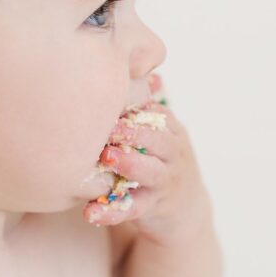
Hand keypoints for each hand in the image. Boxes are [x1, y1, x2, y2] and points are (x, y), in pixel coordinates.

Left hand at [83, 75, 210, 244]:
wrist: (184, 209)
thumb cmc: (160, 160)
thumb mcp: (159, 131)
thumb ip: (145, 104)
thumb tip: (139, 64)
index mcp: (170, 130)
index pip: (157, 113)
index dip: (137, 105)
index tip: (110, 94)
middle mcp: (172, 153)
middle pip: (159, 139)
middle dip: (137, 132)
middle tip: (111, 126)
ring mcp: (165, 181)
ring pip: (151, 173)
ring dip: (130, 165)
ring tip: (108, 159)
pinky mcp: (154, 208)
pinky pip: (133, 210)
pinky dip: (111, 211)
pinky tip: (90, 212)